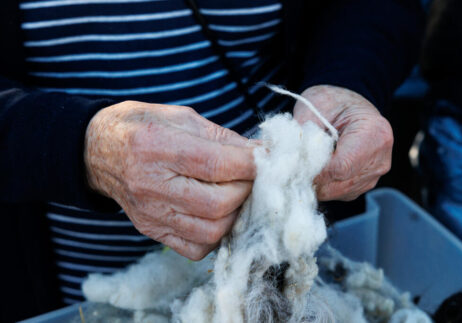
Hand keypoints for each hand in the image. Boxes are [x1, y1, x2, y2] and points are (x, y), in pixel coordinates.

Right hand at [85, 101, 255, 259]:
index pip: (217, 164)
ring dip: (237, 213)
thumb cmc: (142, 127)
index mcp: (156, 146)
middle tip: (252, 175)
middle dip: (248, 189)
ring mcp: (151, 214)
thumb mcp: (180, 117)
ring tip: (237, 193)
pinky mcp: (152, 230)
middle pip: (218, 203)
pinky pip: (196, 247)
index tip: (269, 157)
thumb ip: (221, 137)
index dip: (252, 163)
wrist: (97, 151)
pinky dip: (217, 233)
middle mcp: (151, 185)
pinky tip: (218, 212)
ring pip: (212, 230)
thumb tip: (259, 154)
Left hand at [293, 85, 392, 200]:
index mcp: (374, 134)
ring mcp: (373, 175)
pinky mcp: (363, 185)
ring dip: (315, 184)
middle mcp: (379, 160)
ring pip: (336, 193)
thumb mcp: (315, 105)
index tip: (291, 165)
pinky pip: (338, 193)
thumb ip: (301, 130)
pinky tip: (312, 170)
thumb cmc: (334, 101)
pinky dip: (322, 185)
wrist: (349, 105)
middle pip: (338, 185)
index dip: (312, 171)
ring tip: (300, 167)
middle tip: (288, 169)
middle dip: (311, 179)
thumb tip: (280, 155)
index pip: (340, 167)